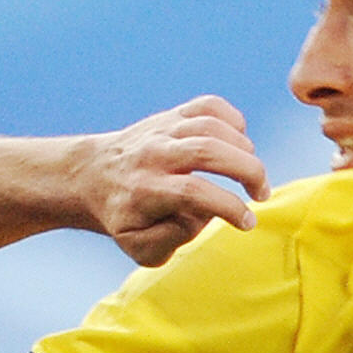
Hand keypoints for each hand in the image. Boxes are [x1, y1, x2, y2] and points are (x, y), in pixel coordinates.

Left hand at [82, 97, 267, 264]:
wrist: (91, 176)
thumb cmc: (124, 217)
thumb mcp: (138, 246)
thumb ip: (171, 239)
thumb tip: (204, 215)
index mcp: (145, 190)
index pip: (193, 192)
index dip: (228, 206)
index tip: (247, 222)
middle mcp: (154, 155)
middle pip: (207, 150)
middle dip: (248, 171)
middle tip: (262, 193)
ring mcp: (163, 131)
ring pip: (212, 126)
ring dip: (244, 148)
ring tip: (252, 174)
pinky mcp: (171, 116)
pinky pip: (209, 106)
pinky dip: (233, 120)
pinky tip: (238, 143)